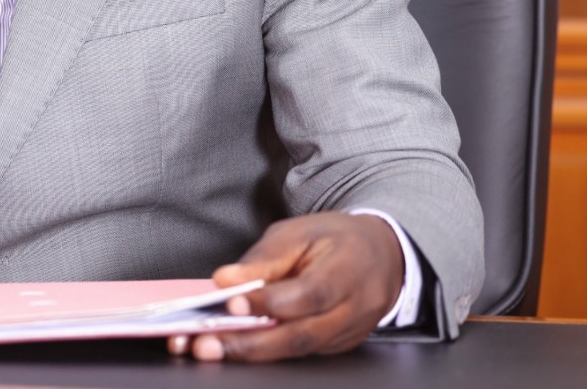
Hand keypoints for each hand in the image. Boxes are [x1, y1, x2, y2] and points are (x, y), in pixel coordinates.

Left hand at [168, 213, 403, 361]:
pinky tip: (233, 347)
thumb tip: (225, 279)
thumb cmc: (335, 239)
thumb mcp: (298, 232)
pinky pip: (300, 352)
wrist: (382, 255)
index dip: (269, 303)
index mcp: (348, 271)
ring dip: (249, 353)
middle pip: (300, 335)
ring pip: (297, 350)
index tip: (229, 303)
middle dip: (248, 343)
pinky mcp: (338, 346)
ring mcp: (348, 333)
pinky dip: (265, 352)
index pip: (308, 294)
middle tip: (204, 343)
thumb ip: (263, 259)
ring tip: (208, 349)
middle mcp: (353, 310)